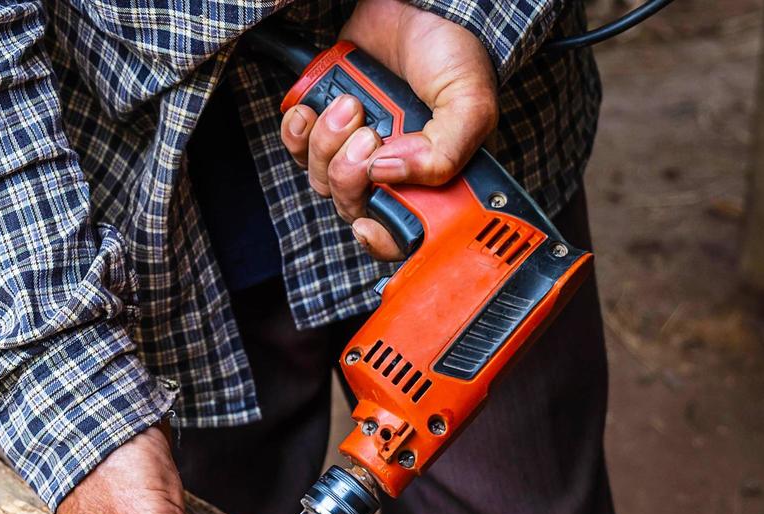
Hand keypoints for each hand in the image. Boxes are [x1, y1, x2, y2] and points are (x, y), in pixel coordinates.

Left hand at [278, 0, 497, 259]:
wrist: (418, 5)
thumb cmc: (453, 56)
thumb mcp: (469, 106)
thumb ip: (444, 153)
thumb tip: (390, 173)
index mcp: (429, 180)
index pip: (401, 234)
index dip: (381, 240)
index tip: (367, 223)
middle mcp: (390, 172)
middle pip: (352, 206)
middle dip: (350, 174)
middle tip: (367, 136)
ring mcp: (355, 148)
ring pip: (321, 179)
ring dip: (326, 144)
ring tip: (350, 105)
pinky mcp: (325, 123)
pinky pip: (295, 148)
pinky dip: (296, 132)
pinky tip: (313, 110)